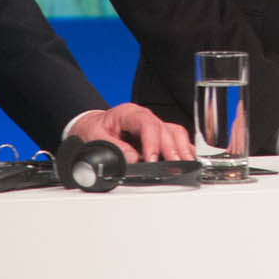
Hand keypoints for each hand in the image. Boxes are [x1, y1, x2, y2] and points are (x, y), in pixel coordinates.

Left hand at [69, 103, 192, 162]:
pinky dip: (182, 148)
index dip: (153, 143)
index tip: (153, 159)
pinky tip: (187, 159)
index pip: (147, 125)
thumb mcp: (95, 137)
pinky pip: (175, 137)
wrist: (91, 125)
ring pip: (174, 132)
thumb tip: (133, 159)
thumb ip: (113, 148)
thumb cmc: (94, 129)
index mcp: (129, 113)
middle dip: (172, 149)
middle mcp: (144, 117)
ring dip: (181, 149)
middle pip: (165, 129)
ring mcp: (152, 124)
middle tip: (175, 165)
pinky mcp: (157, 134)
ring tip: (185, 164)